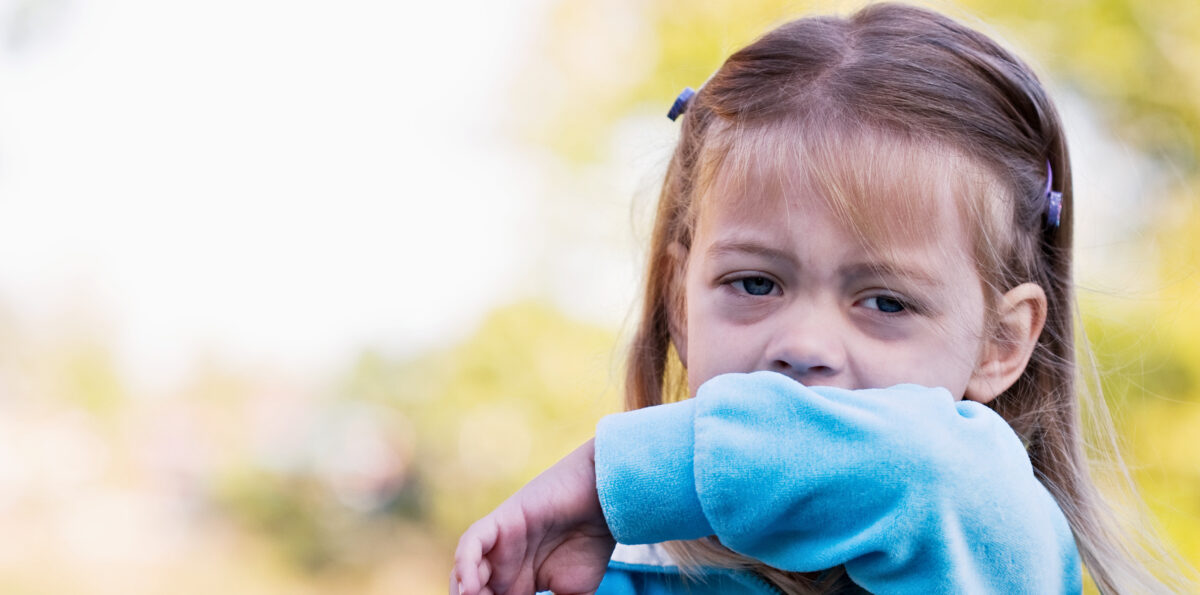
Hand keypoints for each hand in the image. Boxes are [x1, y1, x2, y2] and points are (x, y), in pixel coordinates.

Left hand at [451, 439, 615, 594]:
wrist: (605, 503)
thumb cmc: (592, 544)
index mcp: (514, 584)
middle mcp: (501, 566)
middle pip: (473, 593)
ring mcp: (498, 544)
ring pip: (464, 573)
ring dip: (464, 593)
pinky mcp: (501, 522)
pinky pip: (471, 543)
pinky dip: (466, 564)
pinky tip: (471, 588)